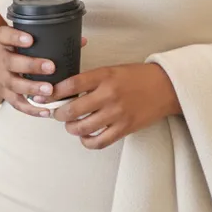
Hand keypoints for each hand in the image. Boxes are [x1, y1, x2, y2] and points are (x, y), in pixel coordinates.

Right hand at [0, 26, 86, 118]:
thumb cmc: (13, 51)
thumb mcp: (21, 41)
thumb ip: (47, 39)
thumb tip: (80, 41)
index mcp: (3, 43)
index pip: (3, 35)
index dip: (15, 37)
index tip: (30, 39)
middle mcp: (0, 60)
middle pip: (11, 62)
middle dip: (31, 65)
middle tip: (50, 67)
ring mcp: (1, 79)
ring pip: (14, 85)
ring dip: (32, 88)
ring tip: (49, 91)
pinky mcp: (5, 95)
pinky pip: (17, 103)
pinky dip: (31, 109)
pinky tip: (46, 111)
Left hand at [51, 63, 180, 149]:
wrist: (166, 87)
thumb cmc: (137, 77)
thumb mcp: (112, 70)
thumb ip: (92, 80)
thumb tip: (66, 91)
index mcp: (104, 76)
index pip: (71, 84)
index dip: (54, 92)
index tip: (45, 96)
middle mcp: (109, 95)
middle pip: (72, 109)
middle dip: (59, 113)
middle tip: (57, 113)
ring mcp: (117, 113)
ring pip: (82, 127)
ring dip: (71, 128)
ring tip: (71, 125)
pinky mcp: (125, 128)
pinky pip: (99, 141)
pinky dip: (87, 141)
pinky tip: (85, 136)